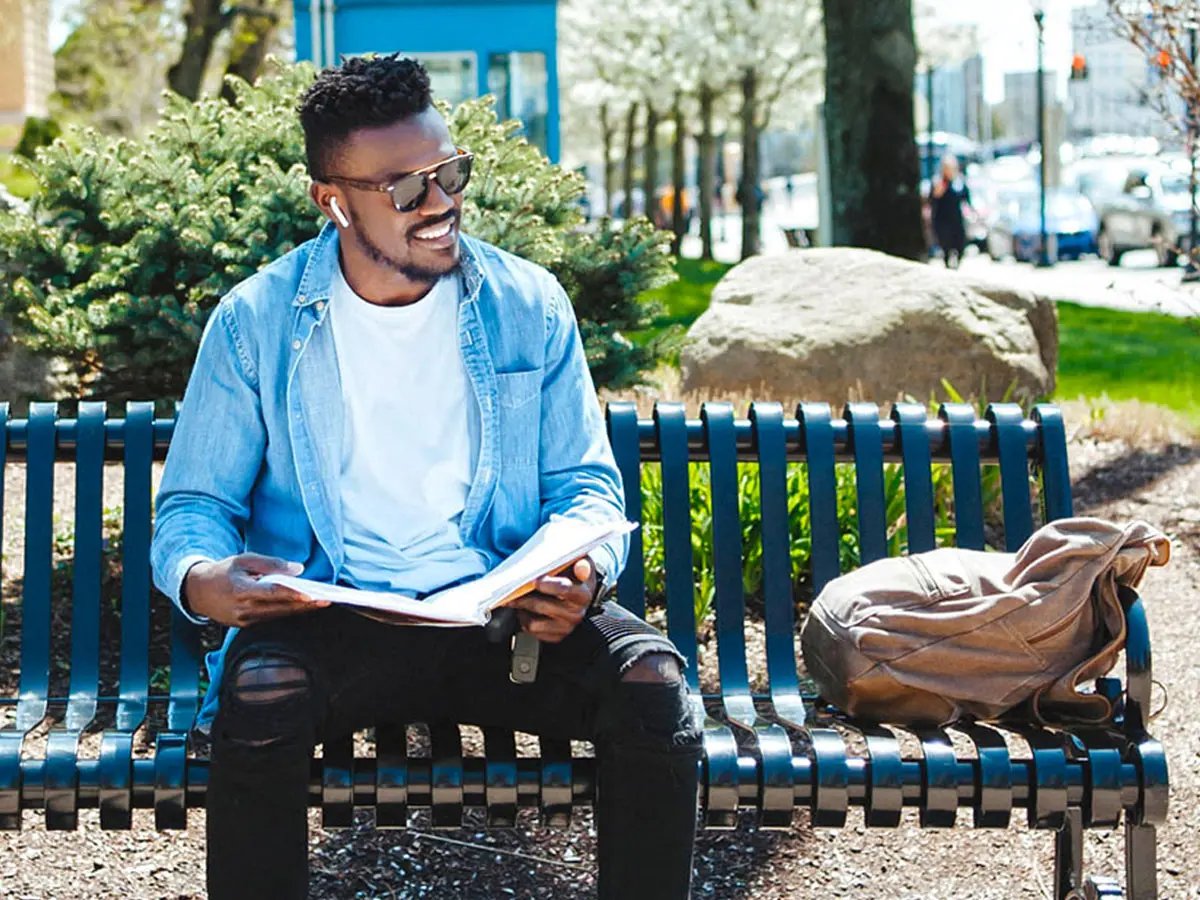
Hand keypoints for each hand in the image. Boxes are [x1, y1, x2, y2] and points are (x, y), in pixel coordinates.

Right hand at [183, 553, 328, 627]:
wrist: (198, 592)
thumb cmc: (224, 572)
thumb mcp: (244, 560)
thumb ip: (271, 564)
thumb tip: (298, 569)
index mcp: (241, 591)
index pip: (272, 594)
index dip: (293, 595)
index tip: (312, 595)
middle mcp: (243, 610)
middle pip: (280, 609)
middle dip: (305, 605)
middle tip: (327, 600)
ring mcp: (245, 621)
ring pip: (278, 616)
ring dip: (300, 611)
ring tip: (321, 603)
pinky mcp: (246, 626)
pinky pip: (271, 619)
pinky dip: (288, 613)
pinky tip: (304, 607)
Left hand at [508, 557, 597, 642]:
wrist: (578, 594)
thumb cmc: (575, 576)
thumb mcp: (580, 564)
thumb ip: (580, 563)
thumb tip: (581, 566)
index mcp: (582, 594)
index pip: (565, 590)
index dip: (549, 585)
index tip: (536, 580)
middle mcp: (576, 613)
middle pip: (543, 606)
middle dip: (525, 596)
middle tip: (513, 587)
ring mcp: (565, 626)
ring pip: (534, 622)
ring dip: (522, 608)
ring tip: (516, 598)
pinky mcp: (555, 636)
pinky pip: (532, 629)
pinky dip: (524, 618)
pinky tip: (525, 609)